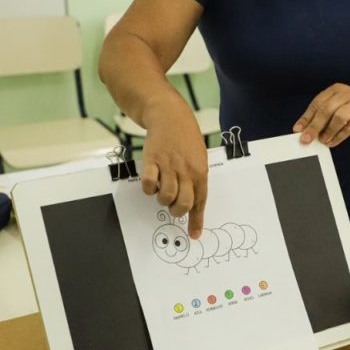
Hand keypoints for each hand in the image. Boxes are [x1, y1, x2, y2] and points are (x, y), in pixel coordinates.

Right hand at [140, 97, 208, 237]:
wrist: (170, 115)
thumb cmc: (186, 137)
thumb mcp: (199, 157)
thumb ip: (196, 177)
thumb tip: (194, 200)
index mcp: (200, 171)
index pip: (200, 201)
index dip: (196, 220)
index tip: (194, 234)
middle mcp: (186, 170)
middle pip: (184, 203)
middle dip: (177, 210)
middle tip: (173, 205)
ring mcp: (169, 165)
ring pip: (166, 196)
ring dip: (162, 200)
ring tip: (162, 192)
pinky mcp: (152, 160)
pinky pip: (149, 183)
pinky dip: (149, 188)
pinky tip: (151, 182)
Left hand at [293, 83, 349, 146]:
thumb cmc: (348, 112)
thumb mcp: (332, 110)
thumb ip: (318, 117)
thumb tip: (302, 130)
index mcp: (335, 90)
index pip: (317, 103)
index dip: (306, 117)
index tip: (298, 130)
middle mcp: (346, 94)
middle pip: (326, 109)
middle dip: (315, 126)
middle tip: (306, 139)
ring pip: (339, 117)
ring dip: (328, 131)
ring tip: (322, 140)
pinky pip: (349, 127)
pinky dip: (339, 136)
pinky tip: (332, 142)